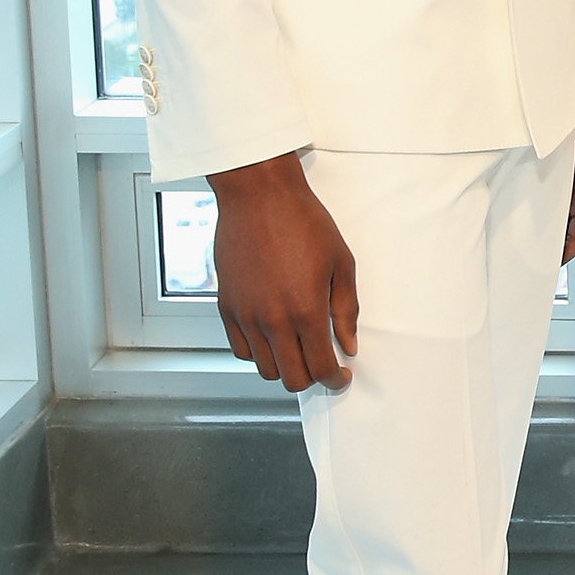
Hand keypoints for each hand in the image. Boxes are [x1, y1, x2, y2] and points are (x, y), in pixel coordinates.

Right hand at [209, 153, 357, 390]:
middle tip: (322, 364)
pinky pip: (240, 349)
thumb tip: (348, 345)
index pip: (320, 368)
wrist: (259, 196)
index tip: (341, 374)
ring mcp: (246, 315)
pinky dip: (258, 352)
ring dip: (285, 366)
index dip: (334, 379)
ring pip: (264, 369)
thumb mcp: (341, 262)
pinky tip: (273, 337)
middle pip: (292, 378)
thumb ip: (346, 310)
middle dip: (312, 378)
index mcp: (306, 310)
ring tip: (298, 348)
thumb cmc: (302, 221)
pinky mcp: (227, 307)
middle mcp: (273, 320)